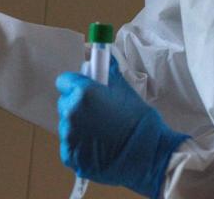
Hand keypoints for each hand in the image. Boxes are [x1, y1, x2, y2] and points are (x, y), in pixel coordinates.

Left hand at [56, 58, 188, 197]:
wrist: (149, 155)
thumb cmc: (139, 121)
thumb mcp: (124, 89)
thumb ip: (107, 72)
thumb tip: (102, 57)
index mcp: (83, 92)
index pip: (64, 81)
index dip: (75, 84)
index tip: (84, 90)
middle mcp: (71, 112)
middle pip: (65, 103)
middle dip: (78, 106)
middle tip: (98, 114)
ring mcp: (69, 136)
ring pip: (67, 126)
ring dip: (79, 127)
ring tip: (102, 134)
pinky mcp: (71, 156)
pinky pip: (70, 146)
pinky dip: (80, 147)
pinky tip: (98, 148)